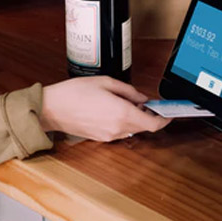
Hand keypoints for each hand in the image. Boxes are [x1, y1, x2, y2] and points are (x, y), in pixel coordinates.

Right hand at [40, 77, 170, 141]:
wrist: (52, 108)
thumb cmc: (74, 93)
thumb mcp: (106, 82)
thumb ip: (128, 91)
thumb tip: (141, 97)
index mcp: (122, 114)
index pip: (153, 124)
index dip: (164, 119)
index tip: (169, 113)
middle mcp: (117, 129)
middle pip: (143, 127)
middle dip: (147, 115)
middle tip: (144, 101)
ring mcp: (108, 136)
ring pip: (131, 129)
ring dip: (134, 118)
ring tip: (125, 102)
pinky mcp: (100, 138)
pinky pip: (119, 131)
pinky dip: (122, 122)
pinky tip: (113, 109)